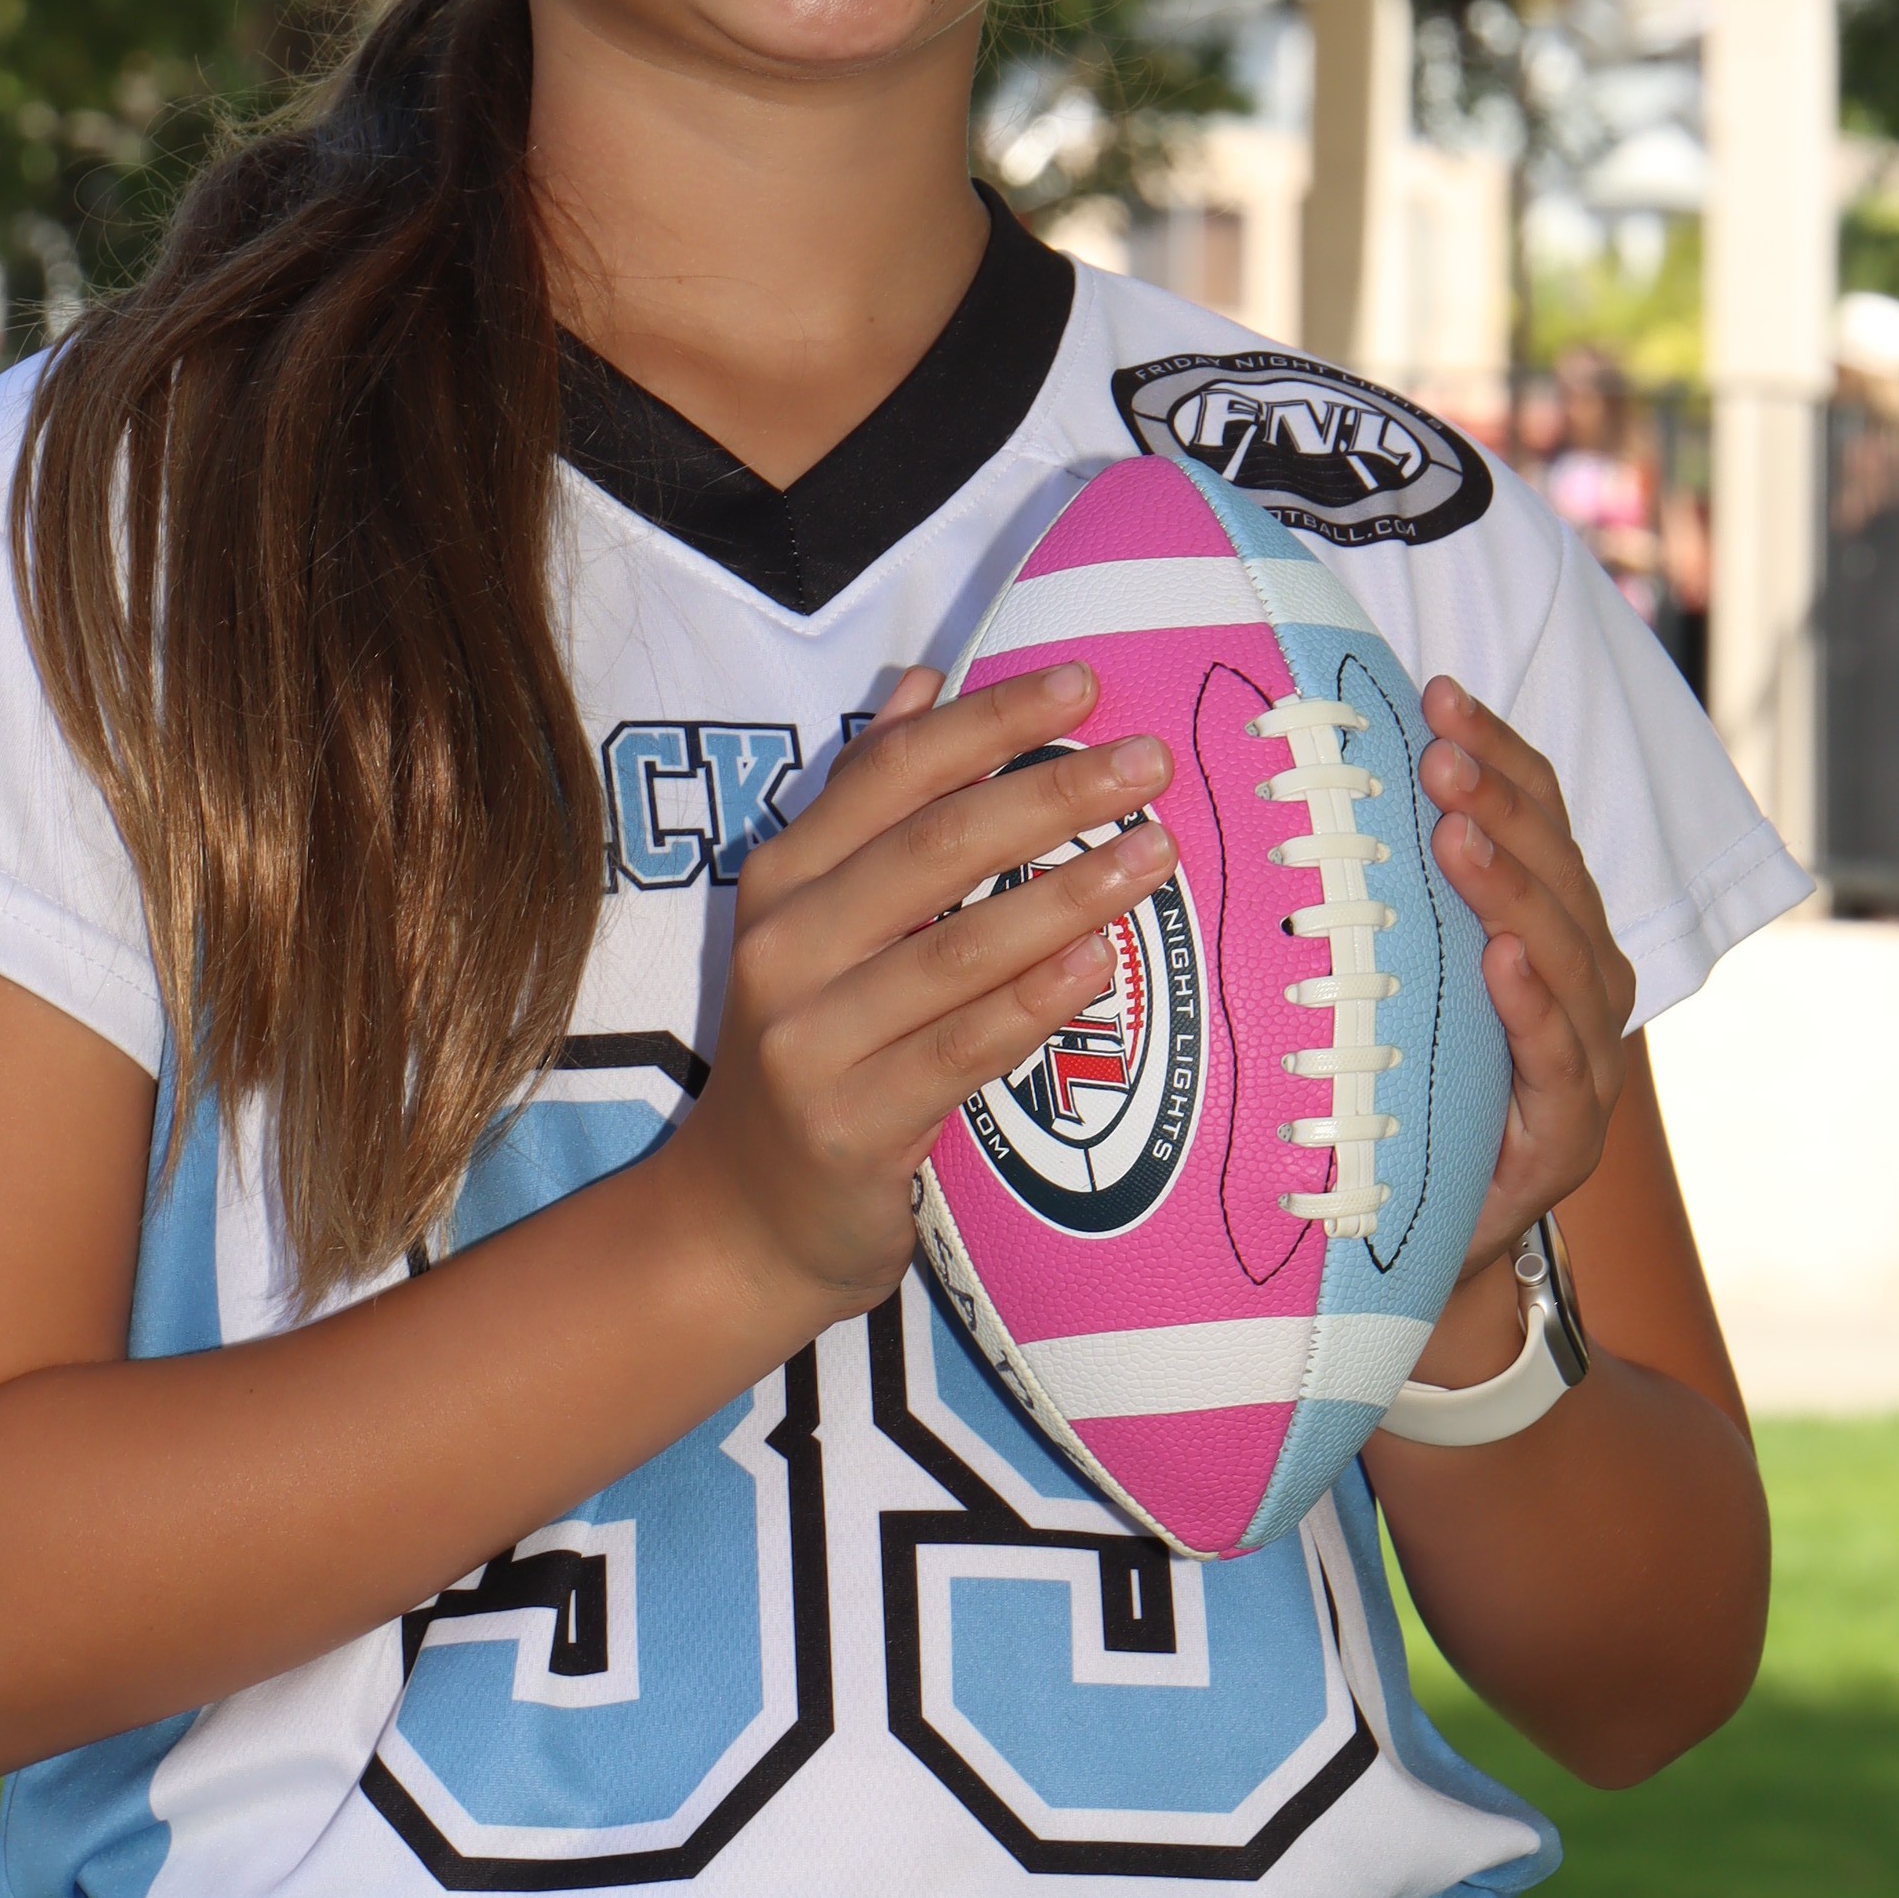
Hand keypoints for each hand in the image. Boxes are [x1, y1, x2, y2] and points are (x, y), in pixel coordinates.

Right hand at [662, 660, 1175, 1334]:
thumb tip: (921, 679)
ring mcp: (811, 1040)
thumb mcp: (814, 921)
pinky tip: (1100, 963)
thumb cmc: (812, 1050)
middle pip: (932, 848)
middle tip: (1149, 762)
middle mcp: (785, 948)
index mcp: (782, 880)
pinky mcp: (850, 1126)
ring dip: (1066, 894)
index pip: (890, 773)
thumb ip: (863, 802)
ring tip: (1156, 852)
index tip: (1083, 683)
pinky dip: (1033, 1003)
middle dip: (1048, 793)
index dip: (987, 719)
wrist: (743, 1218)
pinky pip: (960, 1050)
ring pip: (957, 947)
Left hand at [1417, 675, 1638, 1309]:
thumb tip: (1303, 773)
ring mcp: (1585, 1057)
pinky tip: (1503, 957)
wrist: (1412, 1235)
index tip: (1436, 692)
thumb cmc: (1397, 1089)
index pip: (1536, 818)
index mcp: (1548, 926)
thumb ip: (1380, 889)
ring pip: (1567, 951)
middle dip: (1499, 801)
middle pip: (1556, 870)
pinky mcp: (1567, 1137)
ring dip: (1512, 883)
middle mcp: (1582, 981)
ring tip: (1459, 828)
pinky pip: (1557, 1057)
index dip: (1497, 752)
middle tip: (1437, 751)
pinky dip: (1533, 1003)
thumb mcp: (1389, 974)